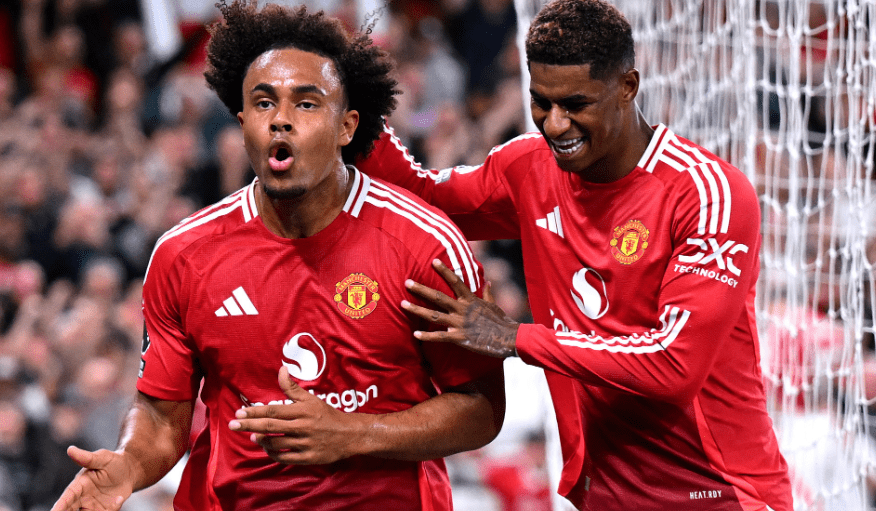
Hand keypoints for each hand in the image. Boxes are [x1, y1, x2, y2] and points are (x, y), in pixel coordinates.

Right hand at [50, 447, 134, 510]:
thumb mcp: (102, 458)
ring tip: (103, 506)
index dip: (59, 506)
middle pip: (70, 510)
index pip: (67, 497)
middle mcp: (82, 498)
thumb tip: (70, 449)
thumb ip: (87, 457)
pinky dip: (111, 509)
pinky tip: (119, 499)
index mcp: (79, 485)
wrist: (130, 471)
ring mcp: (92, 506)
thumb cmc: (114, 461)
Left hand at [229, 366, 361, 464]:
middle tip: (232, 425)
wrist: (349, 435)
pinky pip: (284, 457)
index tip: (239, 412)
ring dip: (260, 440)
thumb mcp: (311, 399)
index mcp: (302, 411)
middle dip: (248, 425)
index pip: (273, 410)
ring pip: (275, 443)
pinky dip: (273, 453)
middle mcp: (302, 427)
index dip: (255, 411)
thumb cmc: (327, 415)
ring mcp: (304, 443)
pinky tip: (267, 448)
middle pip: (269, 426)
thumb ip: (292, 388)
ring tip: (252, 436)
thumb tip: (281, 370)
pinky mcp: (307, 458)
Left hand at [402, 259, 518, 357]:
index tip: (433, 260)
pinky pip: (440, 337)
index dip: (444, 270)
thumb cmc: (502, 322)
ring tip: (402, 304)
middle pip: (438, 297)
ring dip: (417, 310)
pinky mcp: (459, 338)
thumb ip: (488, 294)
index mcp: (470, 300)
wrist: (509, 338)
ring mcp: (460, 324)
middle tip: (407, 282)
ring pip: (434, 316)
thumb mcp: (494, 305)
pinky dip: (426, 336)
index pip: (455, 281)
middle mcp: (462, 310)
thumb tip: (489, 282)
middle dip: (421, 289)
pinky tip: (415, 334)